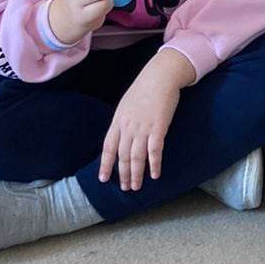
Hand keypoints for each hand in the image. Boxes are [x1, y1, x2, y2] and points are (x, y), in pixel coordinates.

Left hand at [99, 52, 190, 191]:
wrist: (161, 75)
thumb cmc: (145, 88)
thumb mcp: (127, 104)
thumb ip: (123, 121)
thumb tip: (121, 136)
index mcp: (118, 120)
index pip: (108, 147)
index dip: (105, 165)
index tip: (103, 179)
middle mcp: (128, 126)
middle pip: (123, 156)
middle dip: (123, 174)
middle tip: (125, 188)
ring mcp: (143, 128)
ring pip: (137, 157)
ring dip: (136, 174)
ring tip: (136, 186)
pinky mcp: (159, 127)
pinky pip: (155, 151)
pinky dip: (154, 164)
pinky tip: (155, 174)